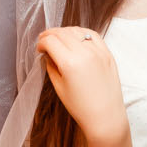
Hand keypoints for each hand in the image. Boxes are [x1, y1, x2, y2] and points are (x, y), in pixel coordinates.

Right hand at [36, 27, 127, 146]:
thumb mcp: (59, 87)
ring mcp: (98, 52)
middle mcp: (85, 53)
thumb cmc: (80, 107)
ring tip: (59, 39)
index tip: (39, 49)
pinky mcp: (107, 54)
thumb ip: (51, 66)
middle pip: (62, 33)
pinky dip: (81, 33)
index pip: (50, 41)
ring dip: (65, 32)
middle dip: (50, 35)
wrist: (105, 116)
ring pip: (76, 30)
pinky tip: (75, 37)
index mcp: (70, 63)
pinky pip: (92, 35)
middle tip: (44, 41)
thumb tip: (48, 52)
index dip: (41, 43)